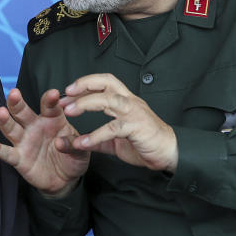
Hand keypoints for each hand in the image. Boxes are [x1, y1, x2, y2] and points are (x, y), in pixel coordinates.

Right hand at [0, 88, 90, 196]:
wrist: (65, 180)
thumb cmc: (73, 158)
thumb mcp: (82, 151)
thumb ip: (73, 144)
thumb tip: (59, 142)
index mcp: (52, 120)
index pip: (49, 107)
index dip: (50, 100)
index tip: (54, 94)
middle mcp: (35, 127)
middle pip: (23, 112)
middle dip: (18, 103)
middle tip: (14, 93)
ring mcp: (25, 142)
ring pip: (12, 128)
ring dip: (5, 120)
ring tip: (1, 112)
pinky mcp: (19, 159)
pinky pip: (7, 153)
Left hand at [59, 73, 177, 172]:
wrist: (170, 152)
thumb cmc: (146, 142)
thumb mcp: (117, 140)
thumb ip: (99, 139)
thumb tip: (80, 141)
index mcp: (126, 100)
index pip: (105, 82)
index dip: (86, 82)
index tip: (68, 91)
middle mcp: (130, 102)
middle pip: (106, 83)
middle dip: (83, 86)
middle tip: (65, 96)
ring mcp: (134, 113)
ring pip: (108, 100)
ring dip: (86, 104)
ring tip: (69, 112)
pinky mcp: (137, 127)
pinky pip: (113, 128)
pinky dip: (95, 135)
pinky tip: (82, 142)